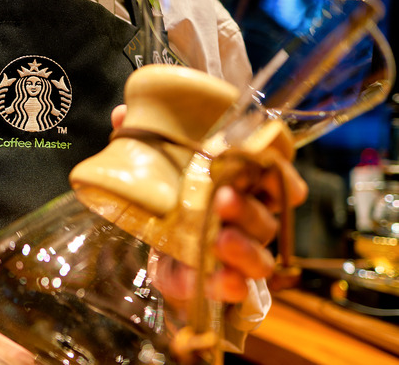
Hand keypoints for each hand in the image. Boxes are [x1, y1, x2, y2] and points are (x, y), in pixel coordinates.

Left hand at [111, 105, 307, 302]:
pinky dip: (230, 283)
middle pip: (266, 216)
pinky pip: (238, 288)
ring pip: (261, 255)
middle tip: (220, 196)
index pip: (280, 180)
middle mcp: (251, 221)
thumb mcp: (160, 168)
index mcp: (244, 188)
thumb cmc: (173, 198)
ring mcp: (240, 255)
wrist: (158, 250)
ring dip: (242, 247)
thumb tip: (122, 114)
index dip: (281, 175)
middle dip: (246, 207)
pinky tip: (220, 277)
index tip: (265, 165)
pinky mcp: (220, 283)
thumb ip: (147, 141)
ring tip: (219, 238)